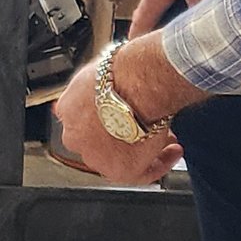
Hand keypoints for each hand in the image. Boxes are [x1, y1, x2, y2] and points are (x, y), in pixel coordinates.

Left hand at [52, 57, 181, 185]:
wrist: (137, 84)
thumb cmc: (125, 71)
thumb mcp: (105, 68)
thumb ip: (106, 79)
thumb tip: (119, 73)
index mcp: (68, 109)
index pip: (87, 122)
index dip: (112, 120)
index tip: (127, 117)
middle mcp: (76, 136)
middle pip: (103, 142)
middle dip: (128, 137)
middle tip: (148, 130)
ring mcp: (95, 155)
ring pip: (122, 158)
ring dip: (145, 150)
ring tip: (167, 138)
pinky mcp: (119, 170)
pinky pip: (142, 173)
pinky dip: (160, 163)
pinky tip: (172, 150)